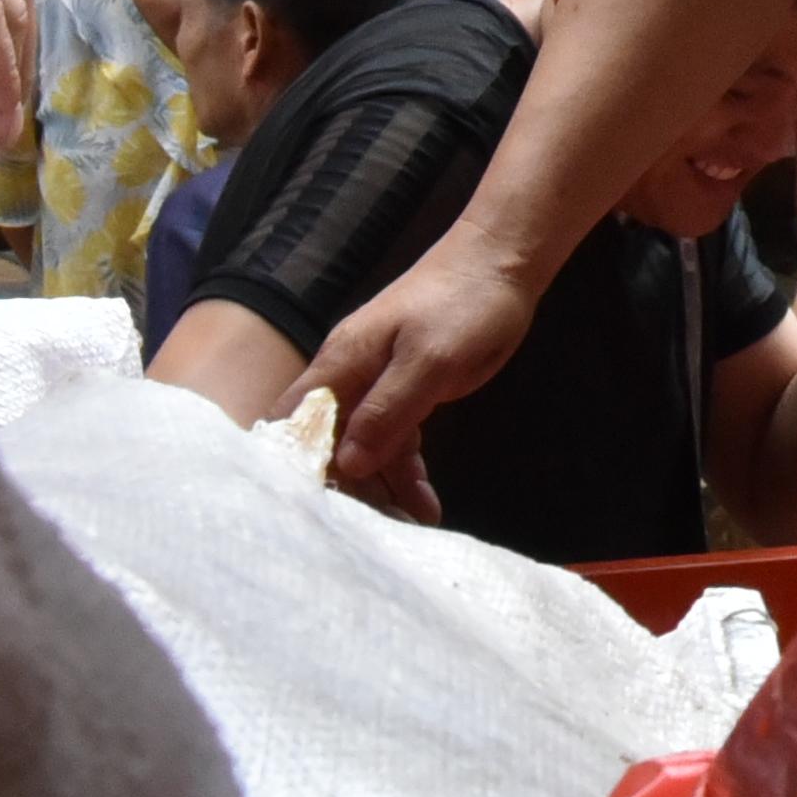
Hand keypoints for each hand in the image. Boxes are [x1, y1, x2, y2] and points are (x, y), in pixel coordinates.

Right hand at [305, 237, 543, 507]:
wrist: (504, 263)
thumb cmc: (464, 305)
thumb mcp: (429, 361)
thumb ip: (387, 410)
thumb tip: (345, 464)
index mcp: (340, 365)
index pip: (293, 424)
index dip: (292, 467)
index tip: (306, 514)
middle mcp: (348, 378)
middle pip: (328, 446)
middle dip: (346, 490)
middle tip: (375, 533)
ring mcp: (376, 386)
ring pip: (364, 449)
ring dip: (382, 489)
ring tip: (409, 528)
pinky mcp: (405, 392)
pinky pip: (395, 442)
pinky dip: (406, 474)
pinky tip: (425, 507)